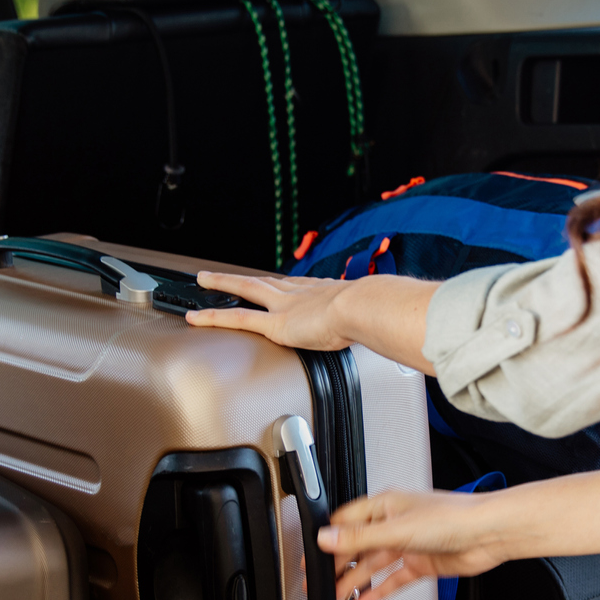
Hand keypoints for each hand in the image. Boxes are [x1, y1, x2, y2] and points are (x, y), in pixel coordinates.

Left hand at [187, 271, 439, 373]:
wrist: (368, 307)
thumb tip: (403, 325)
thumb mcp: (377, 313)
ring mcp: (284, 305)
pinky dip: (214, 316)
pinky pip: (237, 318)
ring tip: (202, 282)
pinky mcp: (275, 323)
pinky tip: (196, 316)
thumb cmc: (377, 312)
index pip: (296, 287)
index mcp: (324, 291)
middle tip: (222, 274)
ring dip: (222, 286)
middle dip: (243, 279)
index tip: (275, 283)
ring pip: (245, 290)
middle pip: (264, 282)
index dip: (282, 285)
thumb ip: (381, 320)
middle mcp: (300, 293)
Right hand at [319, 488, 512, 599]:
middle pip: (357, 547)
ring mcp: (407, 545)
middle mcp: (394, 524)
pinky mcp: (420, 564)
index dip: (327, 541)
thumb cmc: (452, 517)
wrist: (488, 534)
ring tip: (337, 599)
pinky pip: (393, 580)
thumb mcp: (397, 529)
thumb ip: (359, 538)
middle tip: (320, 585)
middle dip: (337, 566)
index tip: (311, 558)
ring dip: (355, 582)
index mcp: (385, 506)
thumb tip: (326, 538)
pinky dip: (379, 592)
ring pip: (373, 566)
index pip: (346, 523)